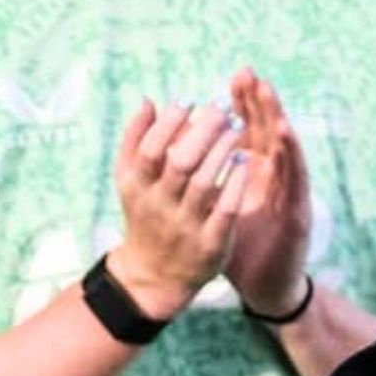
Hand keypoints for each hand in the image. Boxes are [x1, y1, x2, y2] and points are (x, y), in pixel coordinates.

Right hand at [109, 100, 250, 319]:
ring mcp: (185, 227)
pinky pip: (225, 211)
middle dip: (202, 131)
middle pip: (180, 162)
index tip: (189, 101)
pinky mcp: (210, 244)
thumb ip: (136, 141)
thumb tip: (149, 101)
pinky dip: (234, 185)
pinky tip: (245, 162)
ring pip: (204, 184)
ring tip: (237, 127)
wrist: (154, 275)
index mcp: (137, 187)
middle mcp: (159, 206)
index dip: (169, 123)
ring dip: (222, 151)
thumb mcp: (130, 181)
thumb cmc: (145, 215)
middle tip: (222, 109)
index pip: (150, 149)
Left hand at [222, 68, 313, 317]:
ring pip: (285, 148)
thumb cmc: (239, 245)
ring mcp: (289, 193)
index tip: (234, 76)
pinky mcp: (299, 212)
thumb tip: (175, 148)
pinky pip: (295, 179)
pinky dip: (292, 155)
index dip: (244, 104)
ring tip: (268, 93)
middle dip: (260, 102)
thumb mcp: (214, 207)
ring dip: (278, 119)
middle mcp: (274, 178)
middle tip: (250, 73)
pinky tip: (284, 134)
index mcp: (254, 173)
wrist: (264, 284)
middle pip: (269, 131)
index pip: (250, 130)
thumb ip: (200, 178)